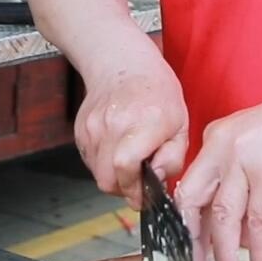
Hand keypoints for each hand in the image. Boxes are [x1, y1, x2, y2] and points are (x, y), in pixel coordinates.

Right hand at [74, 61, 188, 209]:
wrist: (123, 65)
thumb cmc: (157, 93)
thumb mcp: (180, 124)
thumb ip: (173, 158)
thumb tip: (157, 181)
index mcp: (144, 123)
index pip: (125, 167)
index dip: (134, 189)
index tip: (144, 195)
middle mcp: (113, 124)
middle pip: (107, 179)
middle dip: (124, 189)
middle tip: (138, 183)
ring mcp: (93, 127)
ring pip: (97, 174)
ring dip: (114, 177)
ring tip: (130, 162)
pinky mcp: (81, 130)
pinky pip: (90, 161)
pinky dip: (104, 164)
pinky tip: (117, 149)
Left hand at [174, 89, 261, 260]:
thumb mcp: (256, 147)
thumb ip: (238, 180)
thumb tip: (231, 229)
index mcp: (215, 139)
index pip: (190, 185)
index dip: (186, 221)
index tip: (190, 247)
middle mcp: (221, 147)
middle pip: (192, 201)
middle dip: (193, 241)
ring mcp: (243, 159)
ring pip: (222, 217)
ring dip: (225, 255)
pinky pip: (258, 223)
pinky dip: (258, 251)